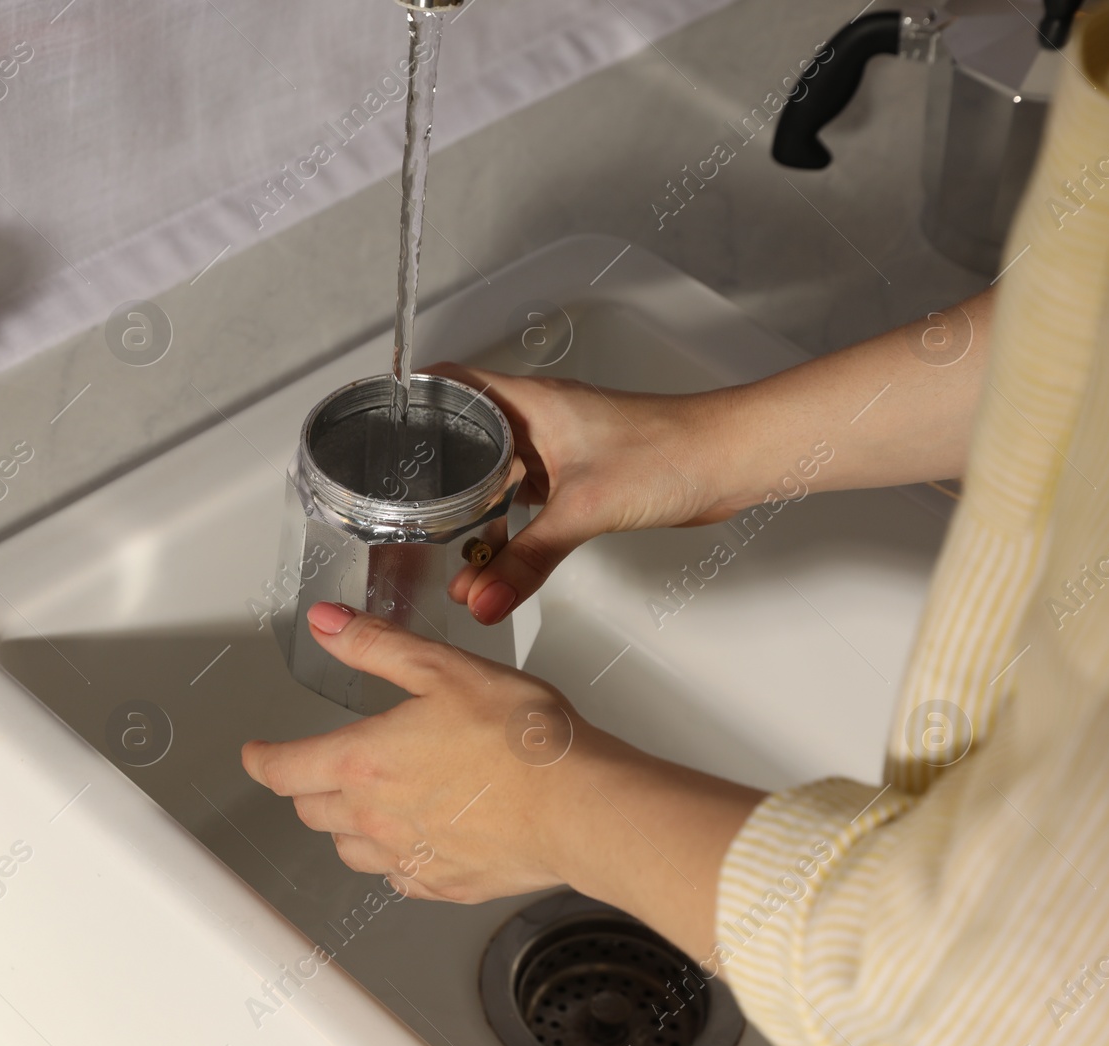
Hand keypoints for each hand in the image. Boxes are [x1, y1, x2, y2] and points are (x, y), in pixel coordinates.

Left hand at [242, 603, 764, 957]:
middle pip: (311, 810)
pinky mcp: (444, 885)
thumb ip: (376, 646)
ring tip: (367, 802)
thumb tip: (326, 623)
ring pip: (348, 849)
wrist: (578, 805)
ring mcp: (408, 858)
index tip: (255, 753)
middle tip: (315, 768)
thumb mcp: (442, 668)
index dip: (261, 759)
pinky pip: (397, 877)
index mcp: (361, 762)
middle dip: (305, 786)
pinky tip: (416, 837)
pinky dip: (394, 857)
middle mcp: (374, 817)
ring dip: (345, 825)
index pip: (283, 768)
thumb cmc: (519, 738)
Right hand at [421, 362, 741, 625]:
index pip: (452, 383)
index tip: (378, 424)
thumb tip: (485, 598)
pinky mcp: (583, 480)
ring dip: (477, 513)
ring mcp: (562, 450)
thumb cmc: (672, 449)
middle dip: (438, 476)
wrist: (730, 461)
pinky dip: (511, 528)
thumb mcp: (583, 508)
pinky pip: (531, 503)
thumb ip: (529, 559)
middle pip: (469, 438)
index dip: (413, 398)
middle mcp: (540, 421)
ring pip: (501, 477)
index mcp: (530, 402)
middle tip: (403, 509)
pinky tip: (499, 559)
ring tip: (448, 555)